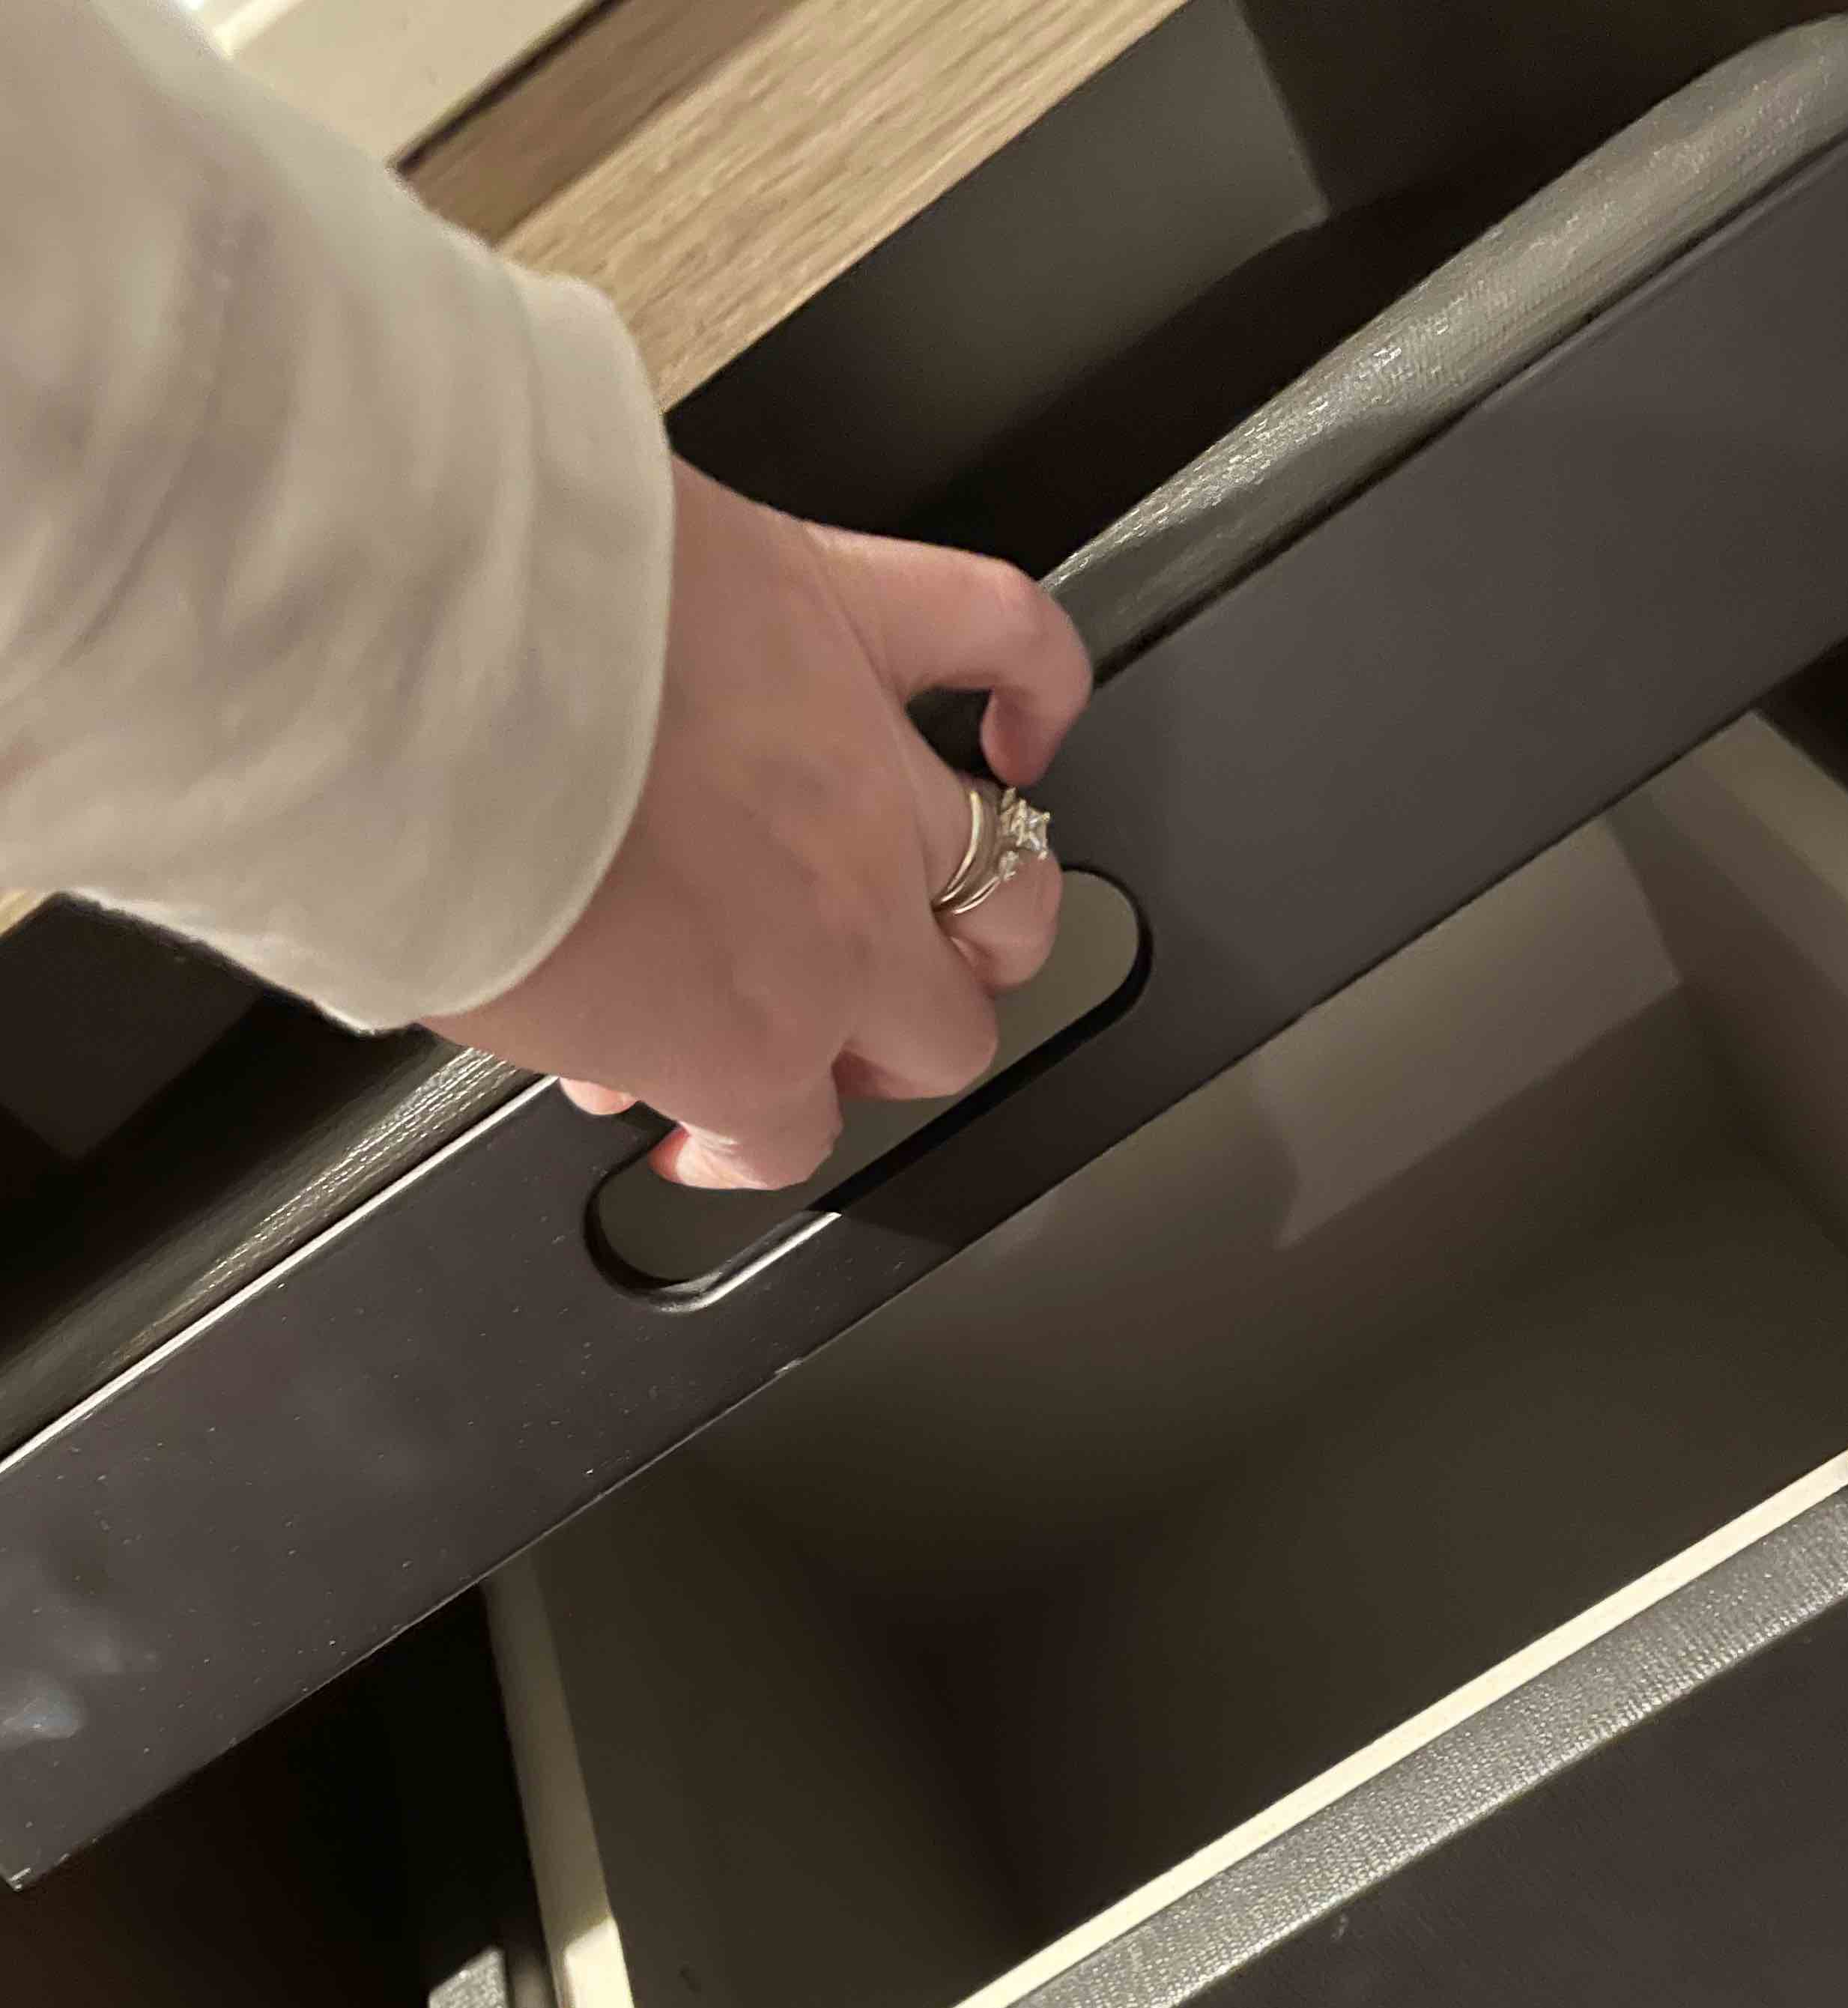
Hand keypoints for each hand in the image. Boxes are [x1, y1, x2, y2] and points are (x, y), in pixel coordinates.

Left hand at [430, 458, 1090, 1186]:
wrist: (405, 646)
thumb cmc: (424, 818)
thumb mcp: (489, 1011)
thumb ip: (590, 1044)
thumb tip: (610, 1052)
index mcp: (749, 1037)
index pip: (792, 1138)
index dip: (740, 1148)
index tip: (693, 1133)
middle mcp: (843, 924)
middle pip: (942, 1036)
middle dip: (878, 1051)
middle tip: (809, 1028)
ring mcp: (869, 775)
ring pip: (1013, 891)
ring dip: (982, 928)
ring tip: (932, 922)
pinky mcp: (849, 616)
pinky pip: (1007, 638)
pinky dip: (1039, 685)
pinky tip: (1024, 731)